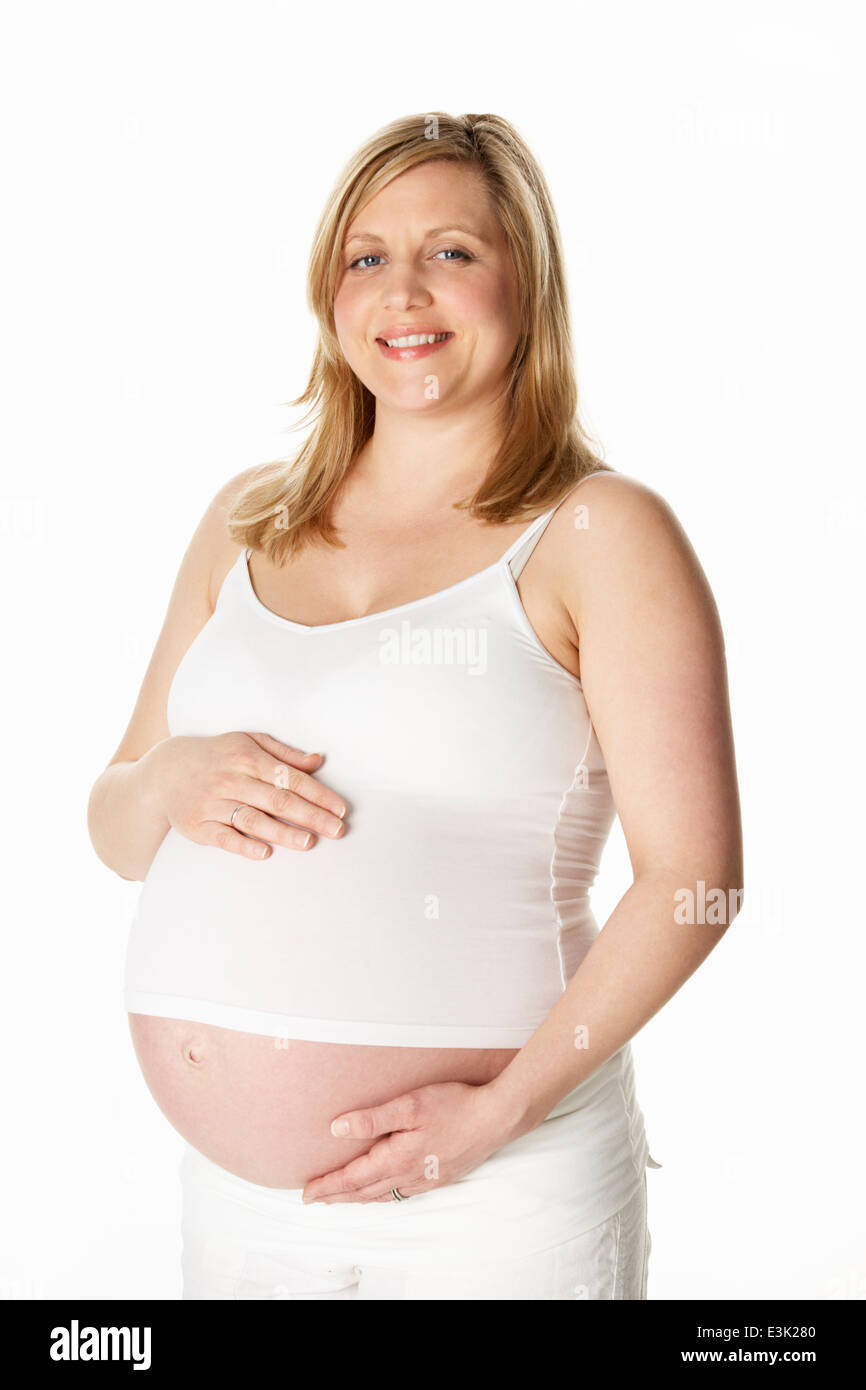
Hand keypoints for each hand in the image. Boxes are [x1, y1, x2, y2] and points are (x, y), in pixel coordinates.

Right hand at [144, 731, 347, 859]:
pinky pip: (223, 838)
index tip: (341, 809)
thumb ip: (284, 754)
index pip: (290, 778)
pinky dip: (243, 846)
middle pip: (277, 800)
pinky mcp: (198, 826)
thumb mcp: (249, 743)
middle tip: (336, 830)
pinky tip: (264, 852)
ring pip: (252, 819)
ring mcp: (213, 804)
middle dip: (310, 816)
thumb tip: (318, 761)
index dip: (318, 794)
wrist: (166, 772)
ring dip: (282, 833)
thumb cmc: (218, 757)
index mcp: (248, 758)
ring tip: (308, 842)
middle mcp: (231, 780)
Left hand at [301, 1081, 511, 1203]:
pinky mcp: (439, 1176)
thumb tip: (337, 1129)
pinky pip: (402, 1193)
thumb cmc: (455, 1105)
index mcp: (398, 1159)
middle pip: (364, 1191)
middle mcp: (409, 1175)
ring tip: (341, 1198)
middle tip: (314, 1200)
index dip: (328, 1185)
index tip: (306, 1192)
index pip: (353, 1177)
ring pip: (383, 1195)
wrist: (496, 1118)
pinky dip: (383, 1195)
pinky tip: (383, 1191)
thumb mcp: (410, 1104)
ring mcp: (426, 1179)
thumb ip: (373, 1119)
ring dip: (358, 1198)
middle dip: (337, 1196)